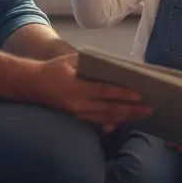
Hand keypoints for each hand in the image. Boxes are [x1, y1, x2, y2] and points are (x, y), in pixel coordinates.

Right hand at [24, 52, 150, 128]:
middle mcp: (78, 105)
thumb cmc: (54, 69)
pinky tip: (124, 121)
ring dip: (125, 118)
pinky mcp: (76, 118)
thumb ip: (91, 64)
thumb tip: (115, 66)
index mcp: (77, 88)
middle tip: (149, 109)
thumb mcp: (71, 60)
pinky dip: (112, 122)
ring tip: (141, 116)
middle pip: (109, 110)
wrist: (32, 86)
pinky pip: (97, 122)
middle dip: (131, 111)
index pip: (105, 92)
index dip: (123, 94)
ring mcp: (77, 114)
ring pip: (105, 118)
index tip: (139, 95)